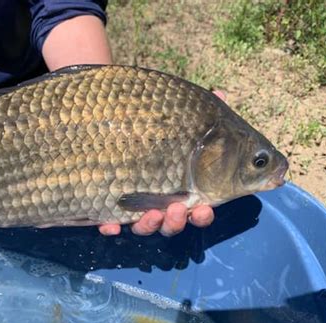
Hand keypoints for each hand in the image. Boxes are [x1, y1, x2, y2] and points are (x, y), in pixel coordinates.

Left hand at [99, 91, 226, 236]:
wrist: (106, 116)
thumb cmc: (149, 120)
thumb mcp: (176, 115)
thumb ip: (197, 111)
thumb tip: (219, 93)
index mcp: (180, 186)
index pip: (196, 207)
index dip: (202, 215)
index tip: (205, 209)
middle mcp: (158, 198)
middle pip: (172, 220)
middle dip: (178, 221)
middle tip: (180, 211)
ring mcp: (132, 203)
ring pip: (144, 225)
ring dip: (150, 225)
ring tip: (154, 213)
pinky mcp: (106, 203)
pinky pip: (107, 222)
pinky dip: (110, 226)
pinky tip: (109, 225)